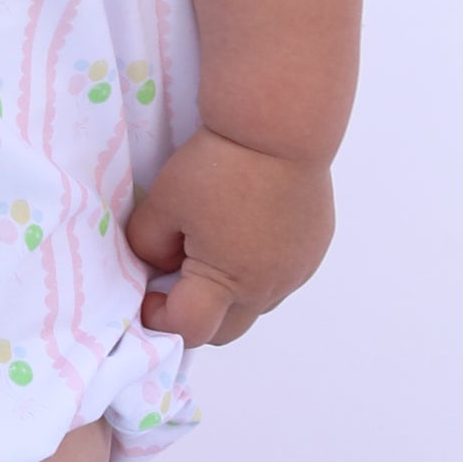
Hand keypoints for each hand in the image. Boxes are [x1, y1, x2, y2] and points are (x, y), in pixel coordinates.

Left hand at [125, 128, 336, 348]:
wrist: (279, 129)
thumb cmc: (220, 165)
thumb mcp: (164, 203)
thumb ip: (149, 244)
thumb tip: (160, 264)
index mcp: (227, 282)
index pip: (188, 330)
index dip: (158, 318)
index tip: (148, 292)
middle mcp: (268, 287)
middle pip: (224, 331)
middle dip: (195, 316)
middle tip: (175, 278)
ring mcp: (296, 271)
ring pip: (255, 304)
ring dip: (229, 293)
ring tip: (213, 247)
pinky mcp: (314, 250)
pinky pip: (279, 278)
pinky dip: (257, 269)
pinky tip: (246, 231)